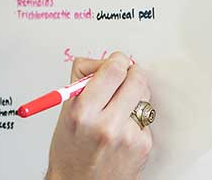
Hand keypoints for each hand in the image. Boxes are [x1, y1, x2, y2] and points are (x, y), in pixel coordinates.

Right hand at [46, 52, 152, 179]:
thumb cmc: (70, 150)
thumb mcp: (66, 111)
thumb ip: (83, 81)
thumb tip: (105, 60)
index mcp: (82, 112)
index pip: (113, 69)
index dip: (117, 61)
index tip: (116, 62)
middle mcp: (106, 124)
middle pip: (136, 79)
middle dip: (130, 74)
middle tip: (123, 77)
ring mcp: (128, 136)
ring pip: (144, 96)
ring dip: (135, 95)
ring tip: (118, 108)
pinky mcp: (143, 145)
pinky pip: (145, 117)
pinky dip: (136, 117)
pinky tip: (122, 129)